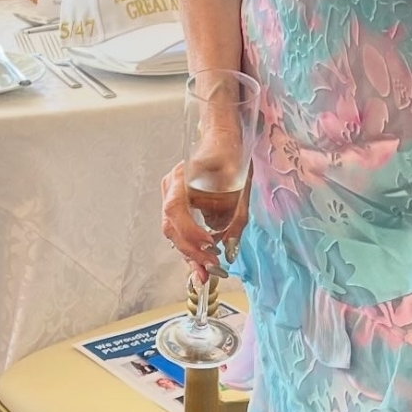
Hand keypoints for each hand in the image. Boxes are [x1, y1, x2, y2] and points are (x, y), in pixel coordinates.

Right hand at [160, 159, 249, 284]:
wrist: (222, 138)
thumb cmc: (232, 154)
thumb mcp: (241, 183)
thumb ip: (237, 217)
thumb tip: (230, 248)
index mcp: (182, 175)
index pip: (175, 209)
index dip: (189, 231)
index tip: (209, 245)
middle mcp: (170, 186)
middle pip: (172, 226)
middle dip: (191, 251)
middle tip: (210, 270)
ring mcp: (169, 195)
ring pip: (174, 231)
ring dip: (190, 253)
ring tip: (205, 273)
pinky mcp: (177, 204)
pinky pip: (179, 227)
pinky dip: (191, 244)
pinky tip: (201, 261)